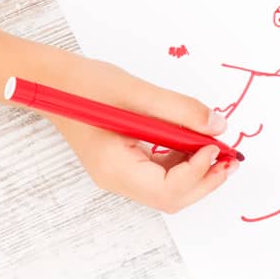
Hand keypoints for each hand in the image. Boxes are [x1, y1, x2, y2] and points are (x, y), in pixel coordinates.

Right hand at [45, 58, 237, 212]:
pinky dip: (181, 162)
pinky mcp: (121, 163)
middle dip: (204, 181)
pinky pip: (158, 173)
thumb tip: (218, 126)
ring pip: (166, 189)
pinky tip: (195, 144)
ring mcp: (118, 174)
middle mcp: (116, 179)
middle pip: (170, 197)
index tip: (216, 146)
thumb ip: (179, 110)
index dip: (197, 172)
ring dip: (196, 174)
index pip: (166, 190)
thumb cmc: (83, 84)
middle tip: (231, 158)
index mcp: (115, 168)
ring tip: (219, 150)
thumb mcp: (135, 92)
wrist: (48, 80)